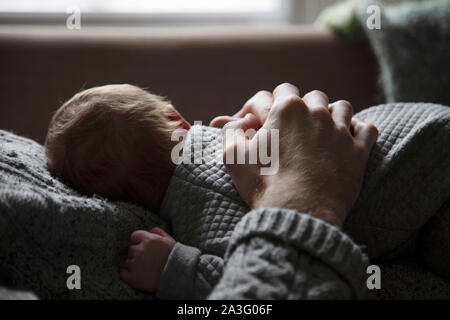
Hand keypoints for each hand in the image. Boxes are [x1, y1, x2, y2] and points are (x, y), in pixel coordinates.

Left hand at [120, 228, 175, 292]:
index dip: (139, 242)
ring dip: (134, 265)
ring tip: (146, 269)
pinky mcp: (132, 277)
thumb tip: (149, 231)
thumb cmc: (176, 257)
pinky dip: (128, 275)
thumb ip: (158, 232)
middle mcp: (140, 250)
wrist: (179, 275)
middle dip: (137, 254)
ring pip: (127, 261)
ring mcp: (135, 264)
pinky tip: (138, 276)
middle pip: (131, 249)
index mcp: (149, 239)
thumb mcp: (170, 240)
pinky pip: (123, 273)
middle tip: (147, 261)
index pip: (134, 236)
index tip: (144, 248)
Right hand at [222, 83, 377, 227]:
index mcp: (286, 109)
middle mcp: (317, 113)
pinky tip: (348, 140)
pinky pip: (367, 128)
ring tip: (322, 133)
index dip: (274, 104)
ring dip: (332, 116)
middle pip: (313, 97)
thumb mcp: (233, 157)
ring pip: (342, 107)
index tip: (267, 122)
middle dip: (303, 109)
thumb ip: (231, 131)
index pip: (282, 90)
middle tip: (293, 131)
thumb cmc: (264, 186)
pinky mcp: (359, 152)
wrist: (299, 215)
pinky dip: (358, 130)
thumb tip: (242, 122)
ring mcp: (341, 131)